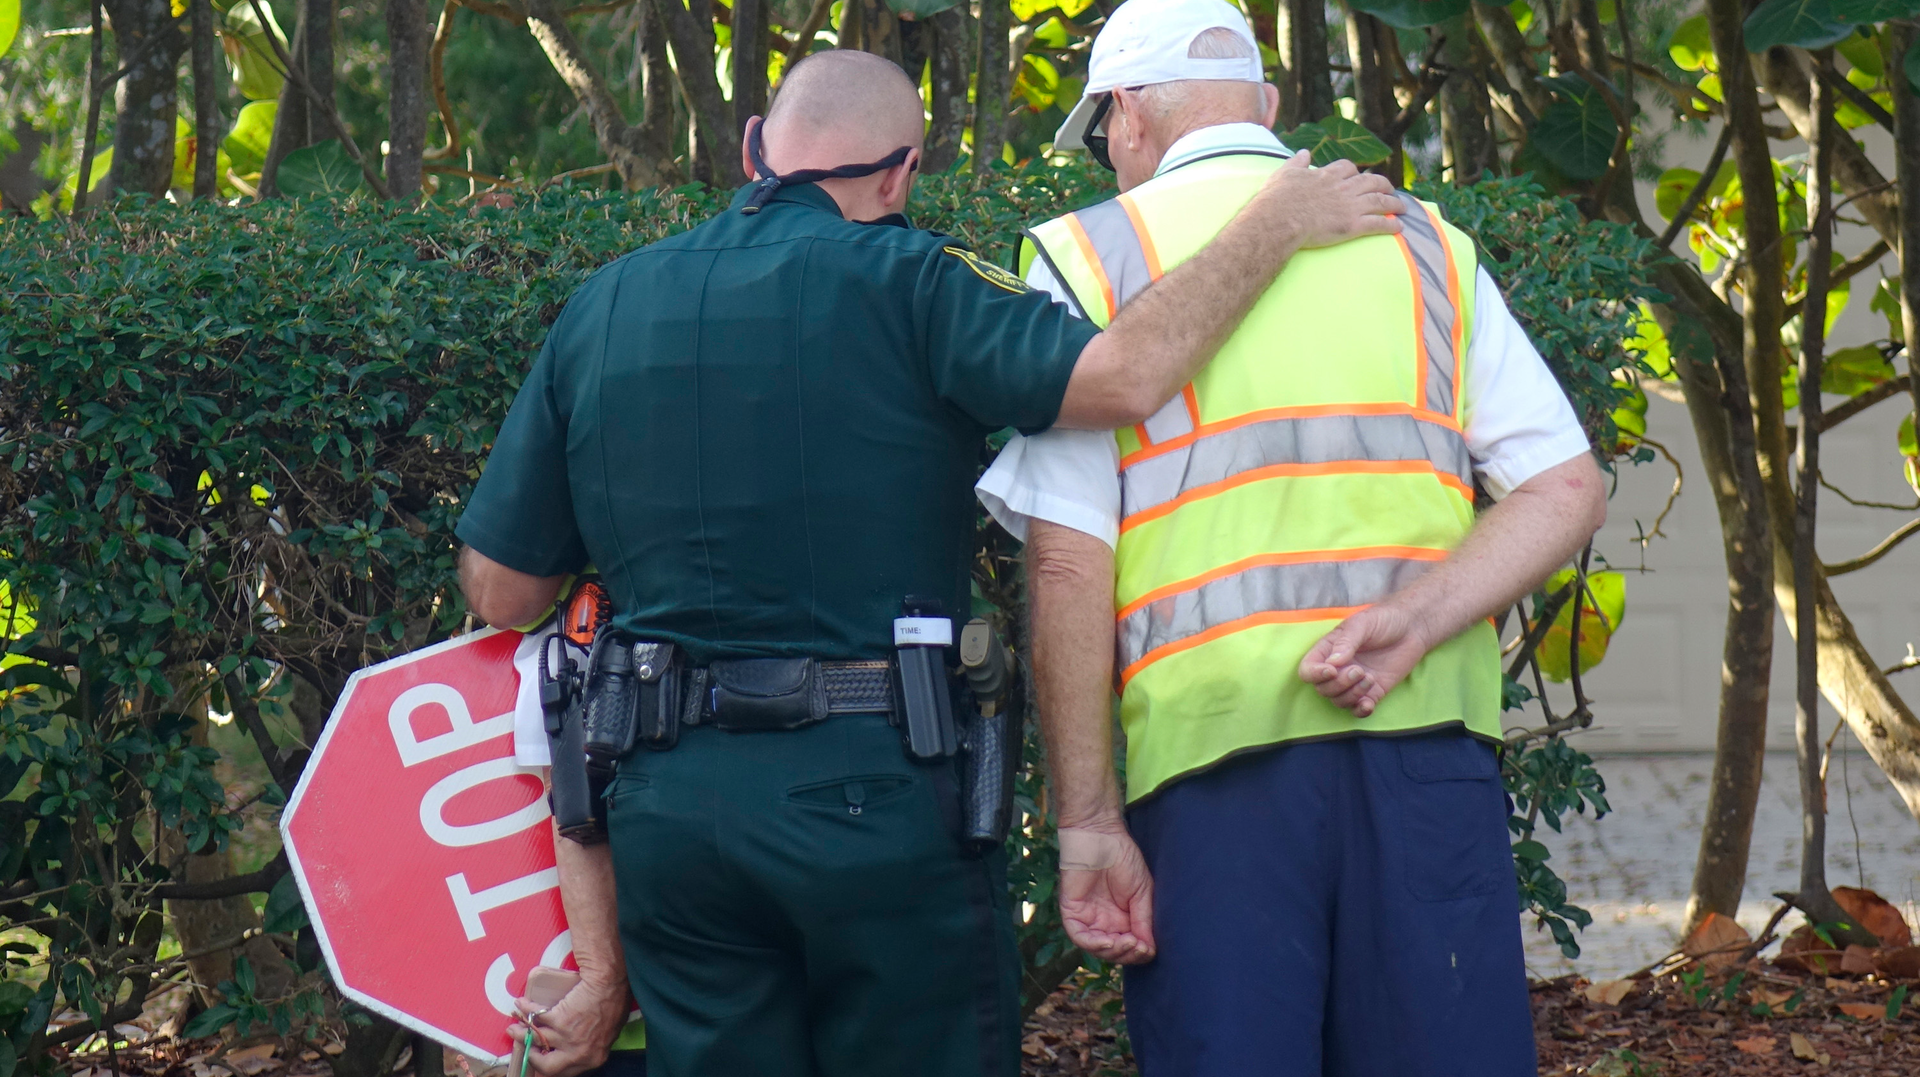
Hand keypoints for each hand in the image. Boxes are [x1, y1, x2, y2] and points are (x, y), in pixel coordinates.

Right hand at [506, 979, 631, 1076]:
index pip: (565, 1072)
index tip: (542, 1058)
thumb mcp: (607, 1032)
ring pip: (535, 1041)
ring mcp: (567, 1037)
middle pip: (547, 1067)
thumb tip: (579, 1046)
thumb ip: (592, 1044)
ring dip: (521, 1033)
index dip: (550, 1065)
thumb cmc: (614, 1001)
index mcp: (592, 1059)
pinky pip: (535, 1017)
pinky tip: (521, 1004)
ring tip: (514, 1027)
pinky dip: (525, 1010)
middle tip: (528, 1049)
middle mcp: (578, 1053)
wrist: (609, 981)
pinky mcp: (558, 1020)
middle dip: (533, 1059)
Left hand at [1057, 823, 1155, 964]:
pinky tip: (1108, 942)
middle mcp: (1105, 922)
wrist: (1102, 836)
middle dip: (1128, 954)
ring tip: (1128, 943)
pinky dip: (1093, 944)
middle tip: (1138, 946)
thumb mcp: (1142, 893)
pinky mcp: (1072, 912)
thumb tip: (1150, 950)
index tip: (1148, 948)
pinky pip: (1079, 936)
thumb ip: (1143, 921)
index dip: (1139, 953)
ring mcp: (1088, 918)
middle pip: (1114, 952)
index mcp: (1123, 919)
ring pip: (1097, 949)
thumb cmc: (1124, 858)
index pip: (1130, 947)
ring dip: (1113, 952)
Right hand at [1256, 150, 1403, 248]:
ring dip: (1394, 203)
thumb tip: (1303, 152)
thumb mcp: (1285, 173)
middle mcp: (1343, 188)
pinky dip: (1390, 225)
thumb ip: (1296, 163)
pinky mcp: (1352, 225)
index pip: (1347, 168)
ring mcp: (1350, 206)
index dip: (1355, 172)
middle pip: (1371, 181)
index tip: (1357, 176)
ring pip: (1380, 201)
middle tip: (1390, 189)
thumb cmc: (1278, 198)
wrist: (1280, 219)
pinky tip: (1398, 227)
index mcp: (1327, 175)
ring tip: (1402, 207)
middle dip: (1384, 185)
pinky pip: (1377, 224)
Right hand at [1297, 603, 1430, 716]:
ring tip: (1370, 678)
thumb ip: (1346, 643)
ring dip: (1352, 695)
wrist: (1412, 628)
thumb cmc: (1383, 620)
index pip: (1308, 670)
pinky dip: (1361, 711)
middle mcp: (1338, 669)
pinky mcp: (1373, 692)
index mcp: (1328, 650)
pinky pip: (1358, 710)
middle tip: (1359, 670)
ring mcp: (1354, 683)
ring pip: (1339, 701)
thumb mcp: (1362, 624)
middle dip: (1339, 684)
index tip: (1332, 670)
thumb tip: (1332, 663)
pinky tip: (1369, 703)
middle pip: (1323, 689)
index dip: (1315, 674)